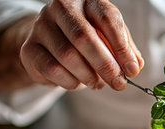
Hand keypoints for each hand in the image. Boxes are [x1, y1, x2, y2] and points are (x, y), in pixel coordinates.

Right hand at [20, 0, 143, 90]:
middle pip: (84, 37)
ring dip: (88, 76)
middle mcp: (62, 7)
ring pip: (67, 55)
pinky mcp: (29, 48)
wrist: (52, 43)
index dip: (121, 46)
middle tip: (118, 83)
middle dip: (105, 65)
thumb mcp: (110, 39)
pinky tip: (78, 83)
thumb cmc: (89, 39)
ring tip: (98, 83)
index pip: (107, 18)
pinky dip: (70, 82)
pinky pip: (52, 69)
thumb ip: (125, 50)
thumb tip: (134, 66)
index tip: (132, 70)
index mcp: (87, 0)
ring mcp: (41, 25)